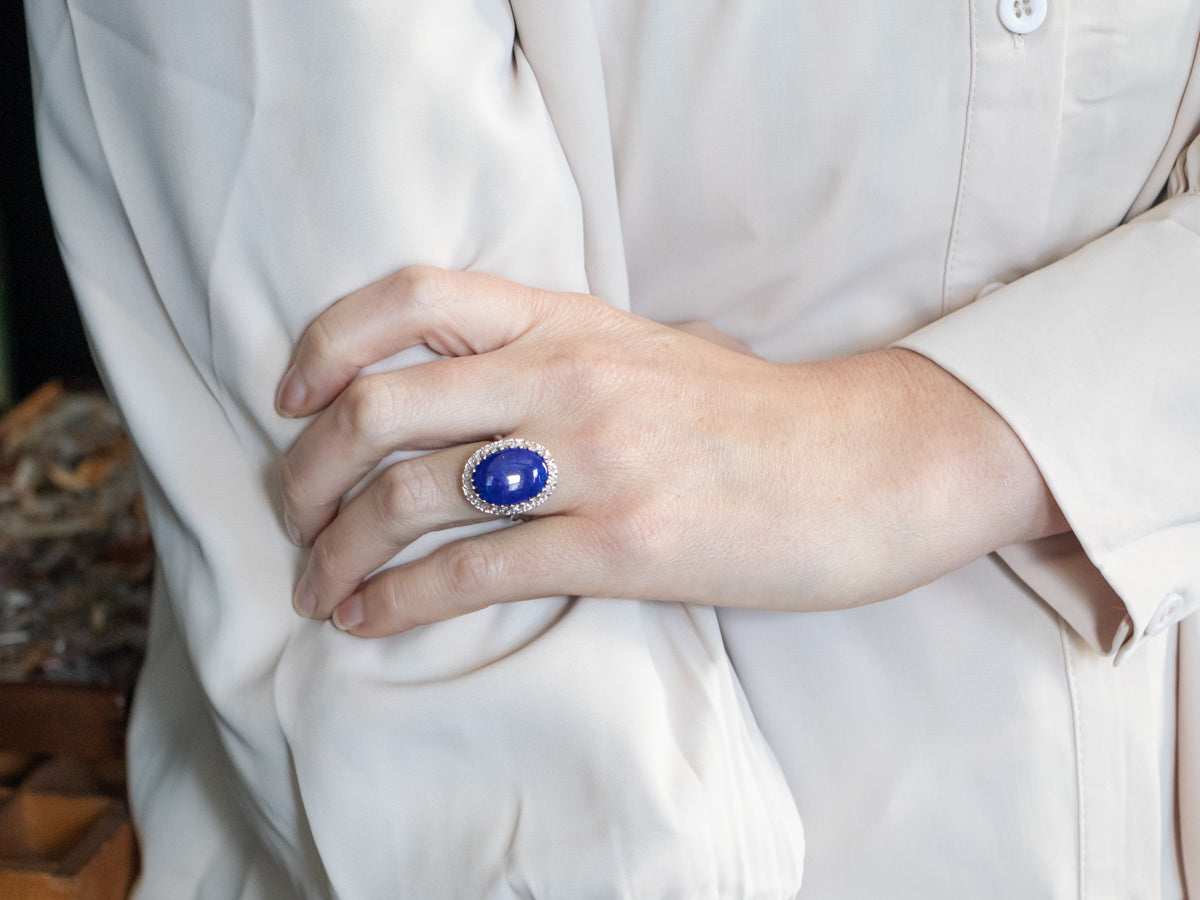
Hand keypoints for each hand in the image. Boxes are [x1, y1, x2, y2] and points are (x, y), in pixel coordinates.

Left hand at [277, 266, 1065, 636]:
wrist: (862, 465)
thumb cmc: (751, 415)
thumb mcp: (645, 349)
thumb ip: (554, 353)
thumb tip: (462, 390)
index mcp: (570, 320)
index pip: (413, 296)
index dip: (329, 342)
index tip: (294, 395)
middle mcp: (569, 376)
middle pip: (383, 408)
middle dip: (307, 471)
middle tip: (293, 512)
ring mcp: (594, 459)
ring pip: (411, 497)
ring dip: (339, 548)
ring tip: (319, 583)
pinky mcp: (620, 545)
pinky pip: (472, 572)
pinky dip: (399, 600)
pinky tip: (371, 620)